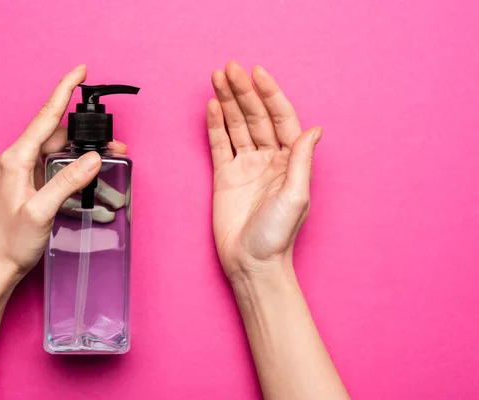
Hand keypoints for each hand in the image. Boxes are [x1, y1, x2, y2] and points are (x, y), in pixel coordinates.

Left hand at [0, 65, 126, 277]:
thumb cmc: (11, 241)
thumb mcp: (41, 211)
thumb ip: (67, 181)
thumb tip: (94, 157)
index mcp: (15, 159)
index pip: (45, 117)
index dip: (63, 91)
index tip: (80, 72)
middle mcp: (18, 160)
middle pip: (58, 135)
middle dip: (88, 136)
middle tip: (117, 144)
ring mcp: (24, 172)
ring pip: (60, 152)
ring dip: (85, 157)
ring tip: (111, 167)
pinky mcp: (30, 184)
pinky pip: (57, 168)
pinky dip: (76, 171)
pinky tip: (92, 183)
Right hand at [207, 61, 321, 281]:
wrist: (251, 262)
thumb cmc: (278, 235)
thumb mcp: (296, 196)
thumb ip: (302, 161)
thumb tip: (316, 129)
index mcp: (290, 161)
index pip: (280, 119)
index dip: (270, 95)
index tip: (257, 74)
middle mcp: (268, 159)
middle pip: (255, 117)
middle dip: (243, 92)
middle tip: (229, 69)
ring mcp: (246, 166)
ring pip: (236, 126)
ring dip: (228, 102)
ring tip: (217, 78)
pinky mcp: (225, 176)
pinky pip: (219, 145)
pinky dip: (215, 125)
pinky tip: (212, 107)